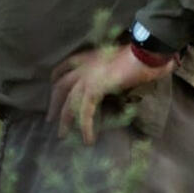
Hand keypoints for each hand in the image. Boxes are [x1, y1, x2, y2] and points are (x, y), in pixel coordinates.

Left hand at [47, 44, 176, 144]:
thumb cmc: (138, 55)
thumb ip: (113, 68)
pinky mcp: (94, 90)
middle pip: (60, 86)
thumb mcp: (120, 59)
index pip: (65, 65)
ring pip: (68, 102)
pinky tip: (88, 140)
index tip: (52, 84)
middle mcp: (84, 67)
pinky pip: (85, 112)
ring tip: (62, 135)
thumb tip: (119, 77)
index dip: (56, 76)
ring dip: (64, 120)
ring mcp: (87, 78)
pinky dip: (85, 127)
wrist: (143, 53)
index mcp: (89, 57)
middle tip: (50, 118)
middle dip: (54, 103)